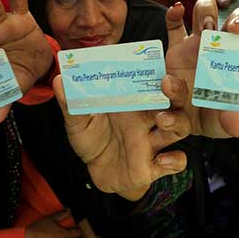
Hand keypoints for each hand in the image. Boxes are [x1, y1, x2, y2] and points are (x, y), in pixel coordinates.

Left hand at [53, 74, 191, 200]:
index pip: (153, 83)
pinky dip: (173, 161)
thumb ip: (72, 103)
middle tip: (167, 83)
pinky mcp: (153, 166)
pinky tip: (162, 160)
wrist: (95, 173)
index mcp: (134, 104)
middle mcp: (148, 120)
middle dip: (176, 91)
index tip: (155, 63)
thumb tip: (60, 79)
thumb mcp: (78, 122)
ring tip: (163, 119)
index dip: (159, 73)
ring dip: (176, 121)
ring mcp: (153, 142)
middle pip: (174, 101)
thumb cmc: (92, 141)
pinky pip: (174, 162)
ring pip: (179, 127)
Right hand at [163, 0, 238, 138]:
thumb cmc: (213, 118)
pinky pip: (173, 26)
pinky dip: (174, 14)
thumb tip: (237, 123)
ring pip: (205, 12)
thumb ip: (234, 121)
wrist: (182, 125)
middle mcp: (223, 45)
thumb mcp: (227, 124)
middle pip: (236, 18)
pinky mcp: (175, 49)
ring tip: (207, 27)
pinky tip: (177, 10)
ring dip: (207, 11)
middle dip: (238, 19)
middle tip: (237, 30)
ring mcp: (198, 43)